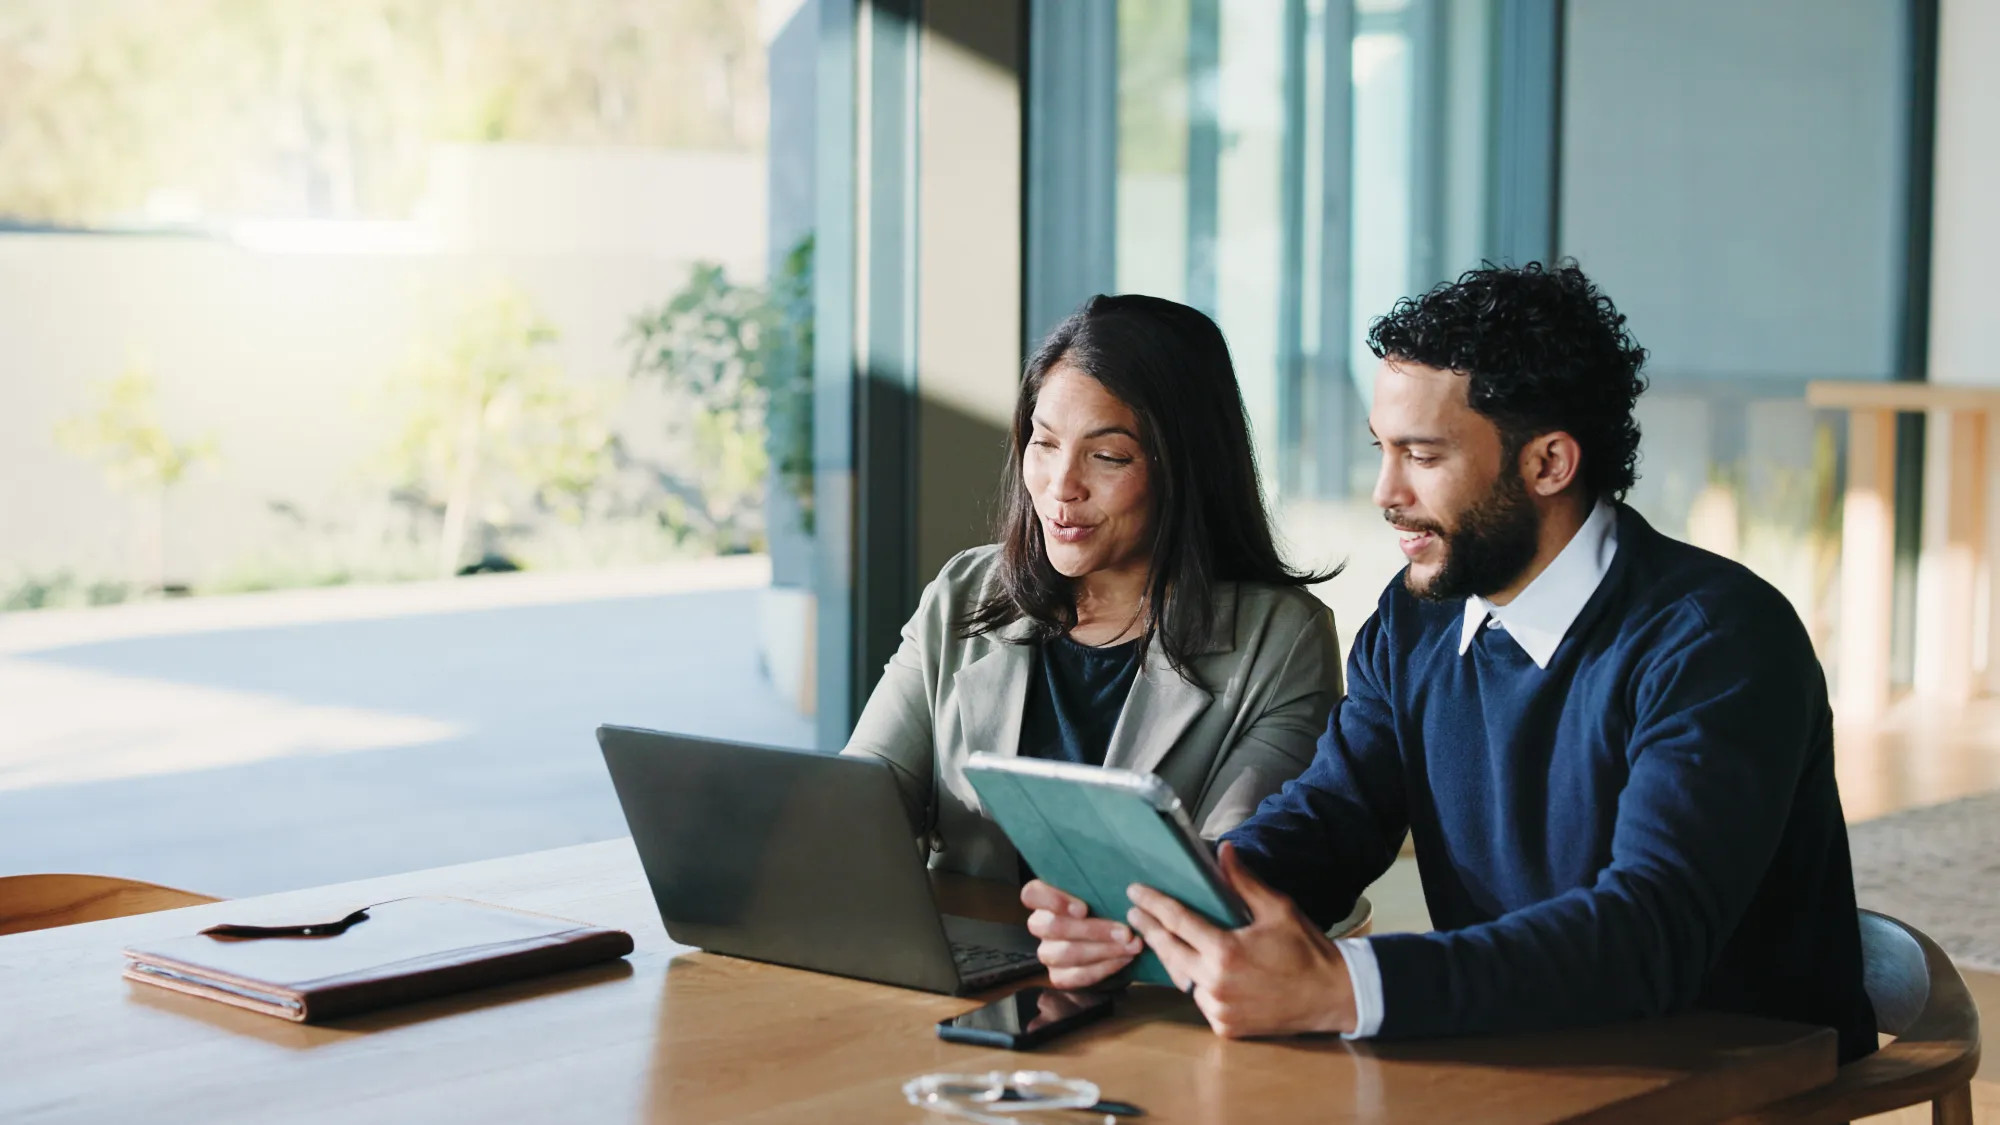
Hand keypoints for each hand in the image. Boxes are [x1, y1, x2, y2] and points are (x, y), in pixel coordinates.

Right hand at [1022, 879, 1142, 988]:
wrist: (1115, 938)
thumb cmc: (1106, 905)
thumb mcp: (1102, 890)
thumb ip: (1101, 885)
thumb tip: (1127, 886)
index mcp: (1044, 898)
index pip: (1031, 894)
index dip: (1053, 901)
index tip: (1083, 909)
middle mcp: (1041, 925)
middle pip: (1053, 927)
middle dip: (1093, 931)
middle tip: (1125, 932)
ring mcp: (1047, 952)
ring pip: (1064, 954)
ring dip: (1103, 950)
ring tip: (1130, 946)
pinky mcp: (1058, 976)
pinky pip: (1075, 977)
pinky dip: (1103, 968)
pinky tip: (1124, 959)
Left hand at [1125, 842, 1355, 1038]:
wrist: (1334, 996)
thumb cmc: (1306, 949)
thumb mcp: (1277, 908)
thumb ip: (1244, 882)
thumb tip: (1224, 850)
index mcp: (1225, 952)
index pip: (1177, 922)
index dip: (1153, 904)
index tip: (1135, 891)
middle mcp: (1216, 984)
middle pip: (1169, 951)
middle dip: (1149, 929)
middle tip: (1135, 913)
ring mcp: (1219, 1009)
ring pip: (1182, 979)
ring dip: (1172, 958)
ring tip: (1159, 938)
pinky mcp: (1226, 1027)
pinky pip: (1200, 1001)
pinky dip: (1195, 984)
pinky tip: (1191, 968)